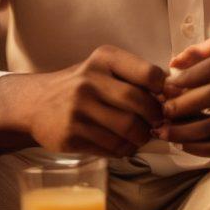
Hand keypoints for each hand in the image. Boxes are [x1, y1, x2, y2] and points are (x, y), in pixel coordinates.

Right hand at [25, 45, 166, 156]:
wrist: (35, 103)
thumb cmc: (82, 86)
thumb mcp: (103, 69)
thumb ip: (134, 77)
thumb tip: (174, 95)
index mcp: (104, 59)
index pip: (148, 73)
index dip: (164, 90)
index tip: (167, 99)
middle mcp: (89, 80)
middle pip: (139, 104)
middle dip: (155, 117)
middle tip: (157, 123)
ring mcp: (78, 109)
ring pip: (128, 129)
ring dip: (141, 137)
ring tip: (140, 135)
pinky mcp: (71, 135)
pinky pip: (111, 147)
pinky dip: (124, 150)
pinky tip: (122, 145)